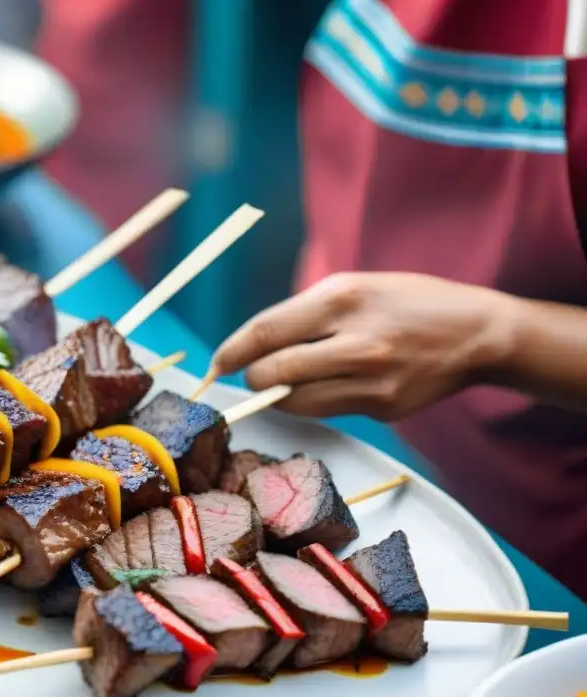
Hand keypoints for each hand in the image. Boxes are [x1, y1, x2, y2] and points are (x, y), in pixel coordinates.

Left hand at [210, 272, 516, 420]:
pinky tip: (326, 383)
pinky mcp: (382, 408)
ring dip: (278, 396)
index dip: (233, 350)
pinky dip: (314, 400)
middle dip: (252, 378)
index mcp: (342, 299)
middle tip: (248, 375)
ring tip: (282, 382)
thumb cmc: (408, 302)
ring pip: (296, 402)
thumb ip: (304, 313)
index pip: (266, 331)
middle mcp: (355, 342)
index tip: (219, 362)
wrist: (477, 335)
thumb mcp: (355, 286)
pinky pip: (328, 410)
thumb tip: (255, 344)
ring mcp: (371, 381)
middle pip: (274, 374)